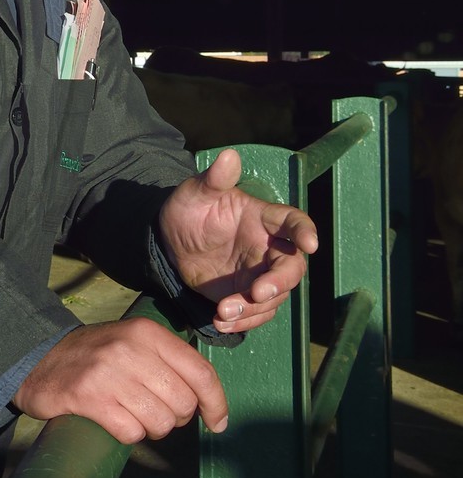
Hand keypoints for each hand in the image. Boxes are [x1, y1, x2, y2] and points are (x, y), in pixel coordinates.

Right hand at [12, 319, 226, 443]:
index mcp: (147, 333)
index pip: (201, 373)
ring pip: (161, 422)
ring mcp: (108, 373)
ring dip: (151, 428)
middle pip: (183, 403)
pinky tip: (112, 420)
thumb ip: (169, 362)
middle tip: (154, 412)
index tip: (217, 422)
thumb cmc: (94, 357)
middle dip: (175, 418)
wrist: (35, 357)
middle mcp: (130, 349)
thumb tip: (210, 401)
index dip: (216, 403)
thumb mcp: (133, 344)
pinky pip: (131, 432)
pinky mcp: (88, 397)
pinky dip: (127, 433)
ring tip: (131, 415)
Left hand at [158, 148, 319, 333]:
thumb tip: (229, 155)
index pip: (293, 222)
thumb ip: (214, 179)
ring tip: (223, 312)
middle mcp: (269, 248)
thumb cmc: (189, 209)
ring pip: (274, 297)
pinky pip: (255, 313)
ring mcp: (259, 273)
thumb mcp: (195, 192)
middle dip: (279, 283)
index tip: (309, 243)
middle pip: (291, 268)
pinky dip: (241, 321)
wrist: (168, 240)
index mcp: (263, 218)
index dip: (304, 231)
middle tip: (257, 293)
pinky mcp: (246, 295)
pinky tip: (220, 322)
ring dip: (254, 309)